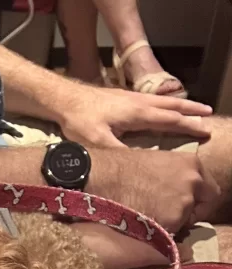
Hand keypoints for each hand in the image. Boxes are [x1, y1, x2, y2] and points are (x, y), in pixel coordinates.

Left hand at [57, 83, 212, 149]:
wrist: (65, 99)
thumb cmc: (80, 121)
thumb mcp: (98, 142)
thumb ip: (119, 152)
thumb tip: (138, 164)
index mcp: (137, 113)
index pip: (170, 119)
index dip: (188, 125)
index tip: (204, 131)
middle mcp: (139, 102)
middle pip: (172, 105)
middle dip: (192, 111)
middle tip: (209, 116)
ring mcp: (132, 98)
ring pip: (163, 100)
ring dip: (181, 104)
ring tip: (195, 108)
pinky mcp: (125, 97)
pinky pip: (153, 100)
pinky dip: (166, 102)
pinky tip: (165, 106)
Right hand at [89, 149, 220, 233]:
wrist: (105, 177)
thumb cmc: (123, 168)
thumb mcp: (159, 163)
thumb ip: (176, 177)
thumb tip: (180, 192)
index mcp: (193, 164)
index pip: (210, 192)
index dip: (197, 201)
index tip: (184, 206)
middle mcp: (194, 181)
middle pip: (200, 208)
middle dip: (186, 214)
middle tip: (164, 213)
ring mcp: (184, 202)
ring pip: (184, 223)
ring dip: (171, 224)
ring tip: (148, 216)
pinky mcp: (171, 220)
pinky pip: (171, 233)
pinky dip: (159, 232)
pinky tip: (142, 223)